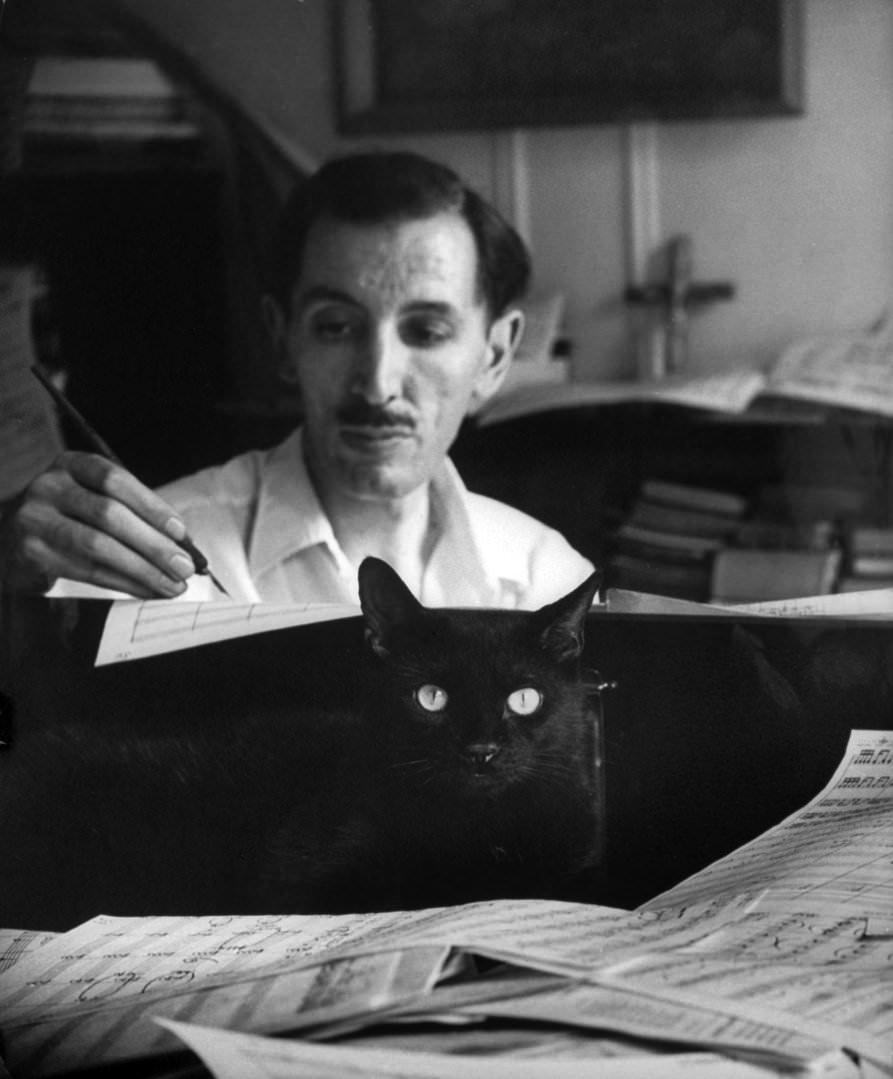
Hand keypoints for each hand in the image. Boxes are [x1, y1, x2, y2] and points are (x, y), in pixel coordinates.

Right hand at [0, 452, 195, 598]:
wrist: (8, 538)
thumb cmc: (68, 517)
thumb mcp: (92, 499)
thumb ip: (131, 512)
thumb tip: (182, 543)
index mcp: (71, 465)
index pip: (115, 480)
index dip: (151, 506)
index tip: (181, 532)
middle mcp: (49, 486)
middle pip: (109, 515)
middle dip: (154, 544)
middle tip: (185, 566)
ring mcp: (35, 519)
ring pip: (98, 546)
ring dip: (143, 569)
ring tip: (173, 585)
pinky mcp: (31, 552)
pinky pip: (86, 571)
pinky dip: (124, 583)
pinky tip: (148, 591)